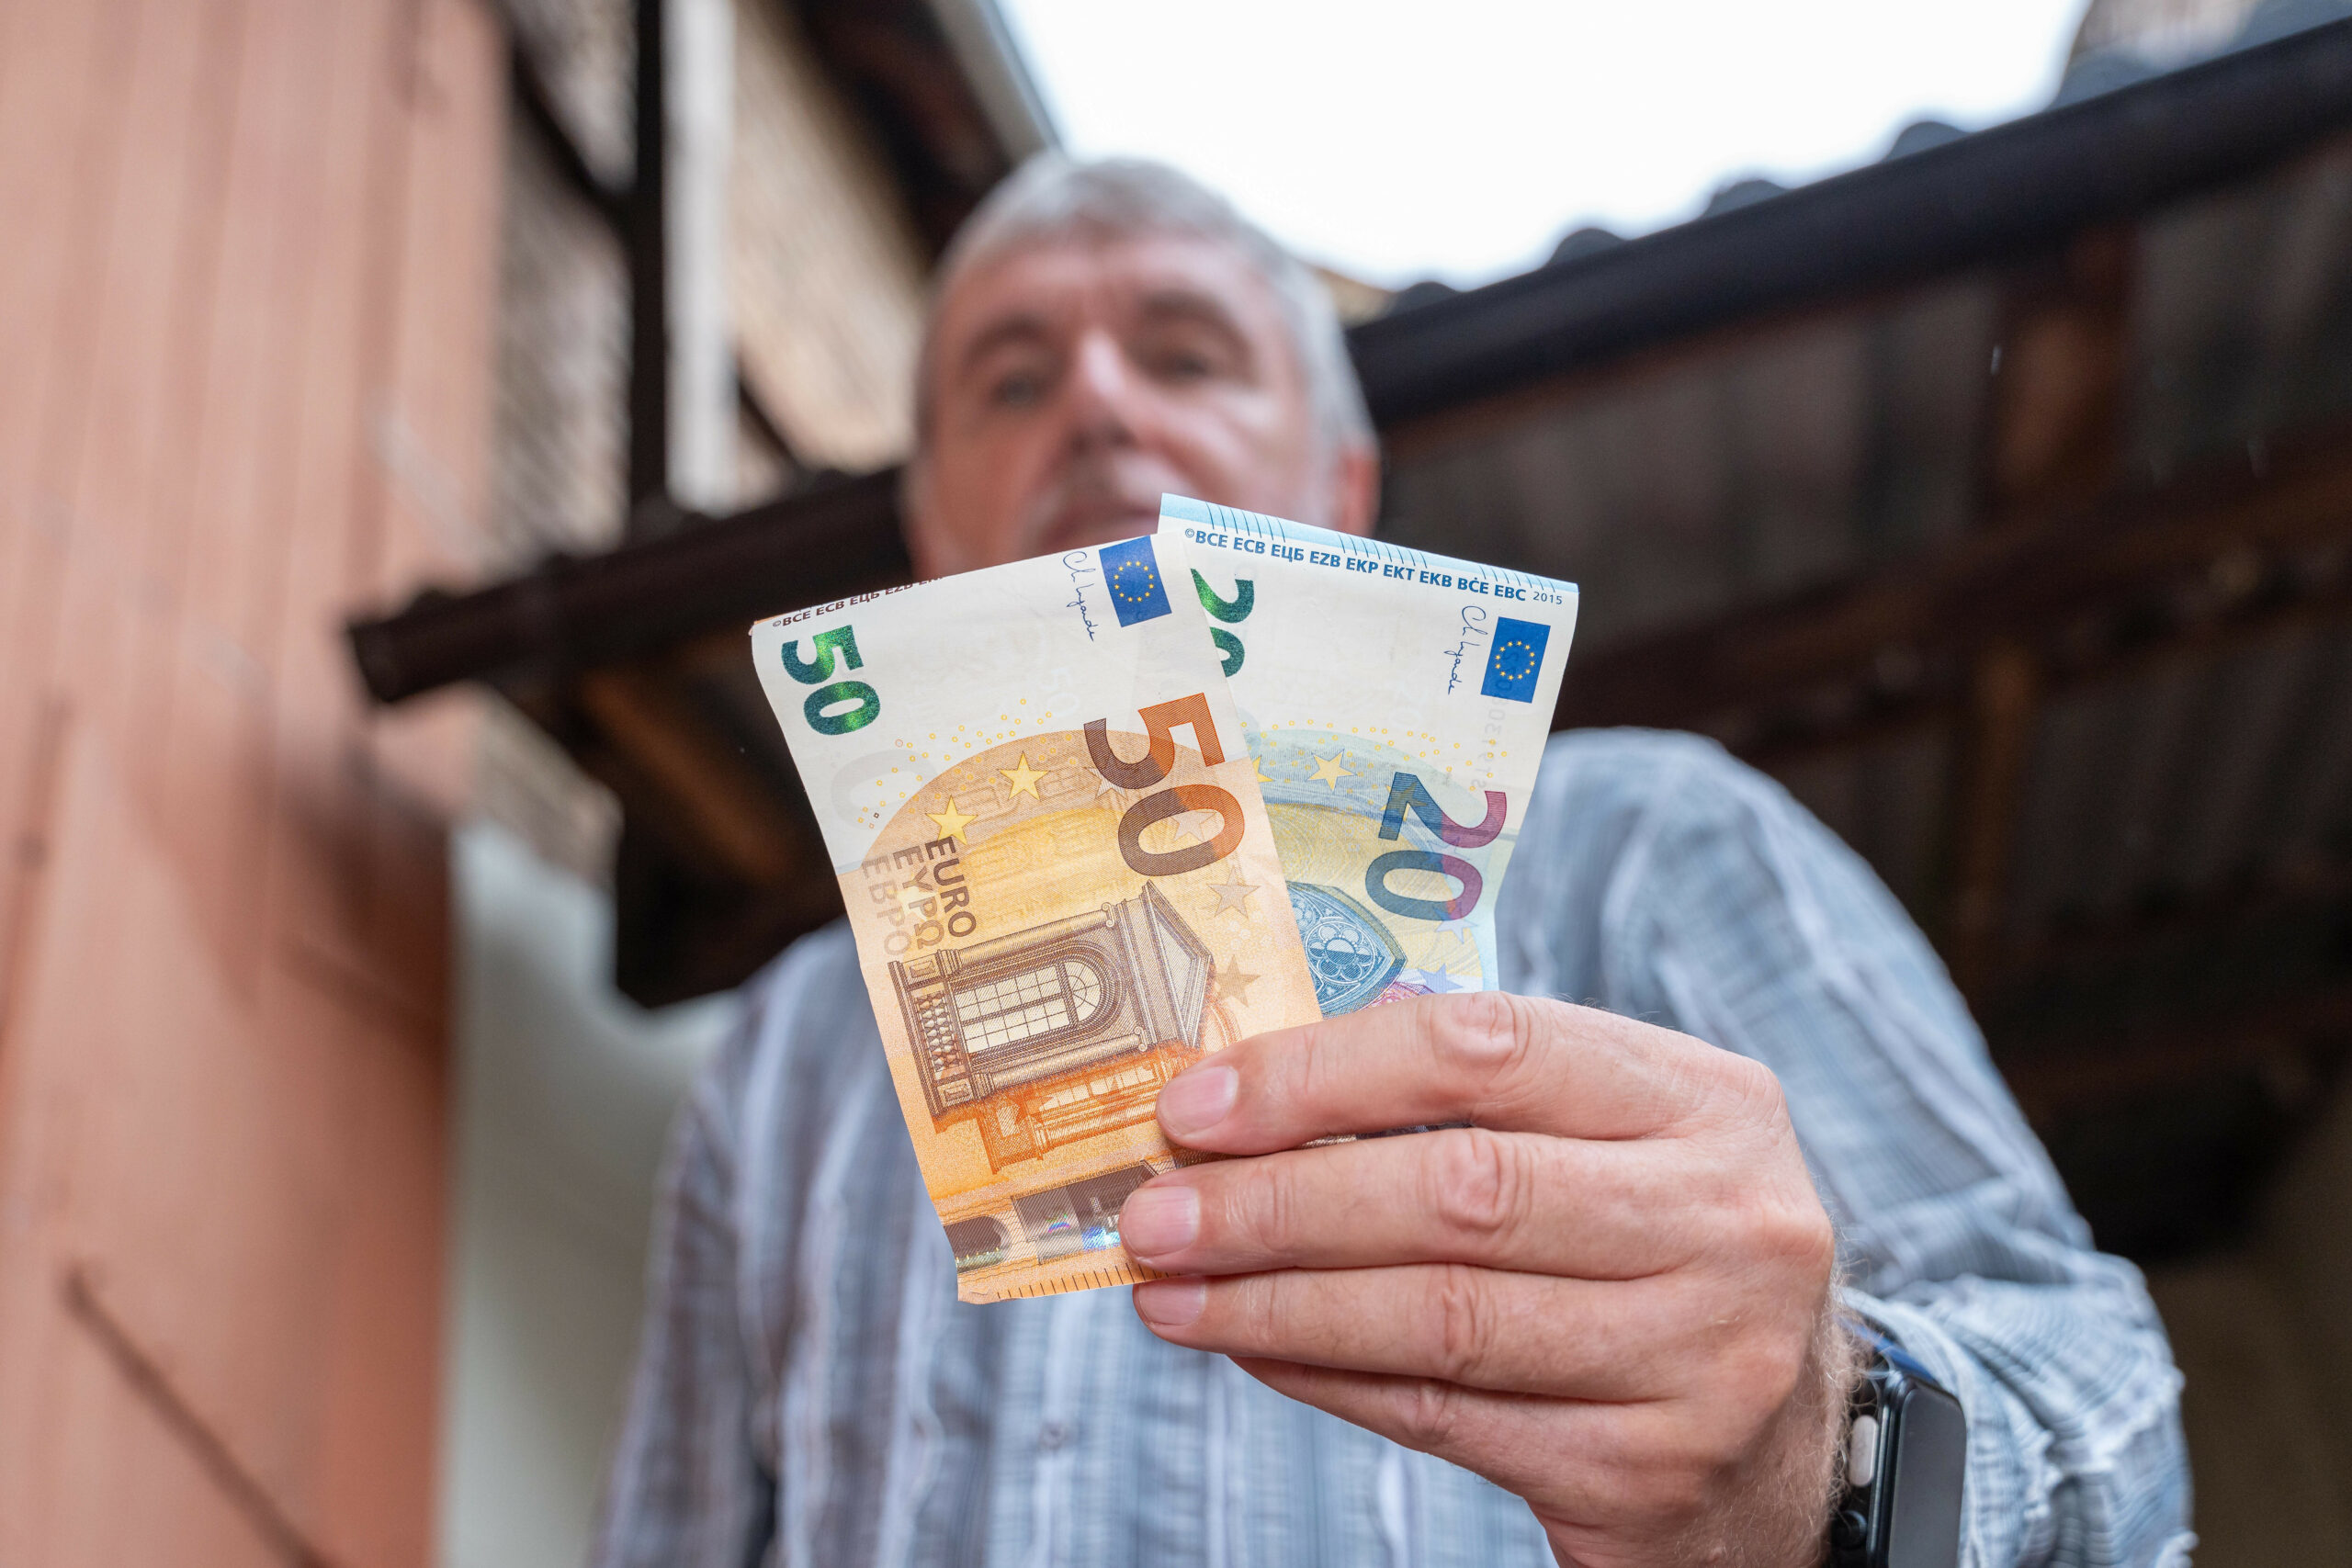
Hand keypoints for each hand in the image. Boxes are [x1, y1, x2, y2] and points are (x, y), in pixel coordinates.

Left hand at [1118, 993, 1856, 1567]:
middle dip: (1278, 1201)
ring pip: (1441, 1319)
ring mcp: (1698, 1355)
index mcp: (1704, 1098)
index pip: (1487, 1049)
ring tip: (1169, 1291)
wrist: (1788, 1440)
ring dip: (1276, 1304)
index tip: (1197, 1104)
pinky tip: (1252, 1350)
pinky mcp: (1647, 1470)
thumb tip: (1244, 1093)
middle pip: (1460, 1192)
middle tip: (1154, 1212)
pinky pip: (1445, 1416)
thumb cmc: (1647, 1248)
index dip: (1324, 1073)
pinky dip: (1328, 1379)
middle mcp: (1724, 1219)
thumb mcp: (1610, 1142)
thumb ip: (1468, 1104)